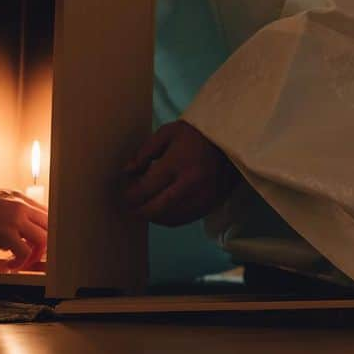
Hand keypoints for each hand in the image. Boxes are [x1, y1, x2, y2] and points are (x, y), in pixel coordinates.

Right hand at [0, 186, 47, 270]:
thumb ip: (8, 216)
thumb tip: (12, 239)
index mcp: (18, 197)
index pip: (46, 215)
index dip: (45, 232)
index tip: (39, 245)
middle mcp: (21, 206)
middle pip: (50, 227)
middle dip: (45, 245)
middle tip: (35, 257)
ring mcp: (15, 219)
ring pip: (43, 240)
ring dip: (35, 256)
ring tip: (22, 263)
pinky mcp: (6, 234)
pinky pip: (24, 253)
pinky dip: (19, 264)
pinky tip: (9, 266)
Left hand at [122, 121, 239, 226]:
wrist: (227, 141)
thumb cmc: (193, 135)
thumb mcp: (165, 134)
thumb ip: (144, 153)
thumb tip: (127, 172)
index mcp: (176, 165)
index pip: (145, 190)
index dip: (130, 195)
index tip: (125, 192)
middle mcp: (190, 185)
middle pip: (155, 209)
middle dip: (138, 210)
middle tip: (131, 205)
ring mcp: (201, 198)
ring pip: (168, 218)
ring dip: (152, 216)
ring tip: (145, 205)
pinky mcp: (209, 205)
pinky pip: (182, 220)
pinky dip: (167, 218)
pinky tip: (161, 208)